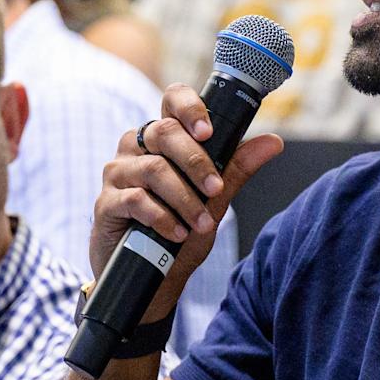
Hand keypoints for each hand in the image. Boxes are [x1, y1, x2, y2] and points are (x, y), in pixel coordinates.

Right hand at [92, 88, 283, 324]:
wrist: (152, 278)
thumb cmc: (180, 232)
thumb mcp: (214, 200)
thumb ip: (237, 169)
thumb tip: (273, 142)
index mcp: (163, 138)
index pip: (172, 100)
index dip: (190, 108)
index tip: (208, 132)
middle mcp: (137, 147)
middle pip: (164, 133)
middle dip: (196, 162)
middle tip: (215, 190)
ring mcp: (118, 173)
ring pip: (153, 169)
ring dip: (184, 199)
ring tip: (202, 224)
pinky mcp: (105, 203)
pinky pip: (135, 199)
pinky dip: (163, 218)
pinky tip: (178, 234)